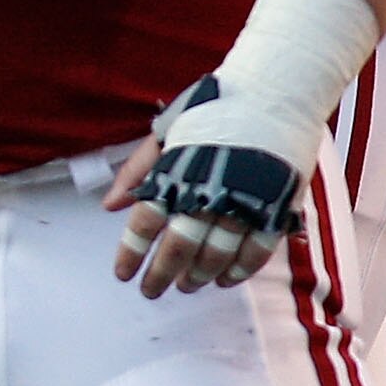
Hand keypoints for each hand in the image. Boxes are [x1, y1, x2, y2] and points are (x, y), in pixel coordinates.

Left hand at [106, 73, 299, 298]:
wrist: (273, 95)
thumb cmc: (212, 111)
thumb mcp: (165, 133)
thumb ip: (137, 170)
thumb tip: (110, 206)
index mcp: (175, 172)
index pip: (145, 223)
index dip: (132, 254)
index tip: (122, 275)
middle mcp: (206, 191)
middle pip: (178, 247)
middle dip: (161, 274)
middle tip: (151, 291)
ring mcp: (243, 202)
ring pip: (217, 255)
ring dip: (198, 276)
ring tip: (185, 286)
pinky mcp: (276, 208)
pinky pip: (257, 252)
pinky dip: (239, 271)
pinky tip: (224, 280)